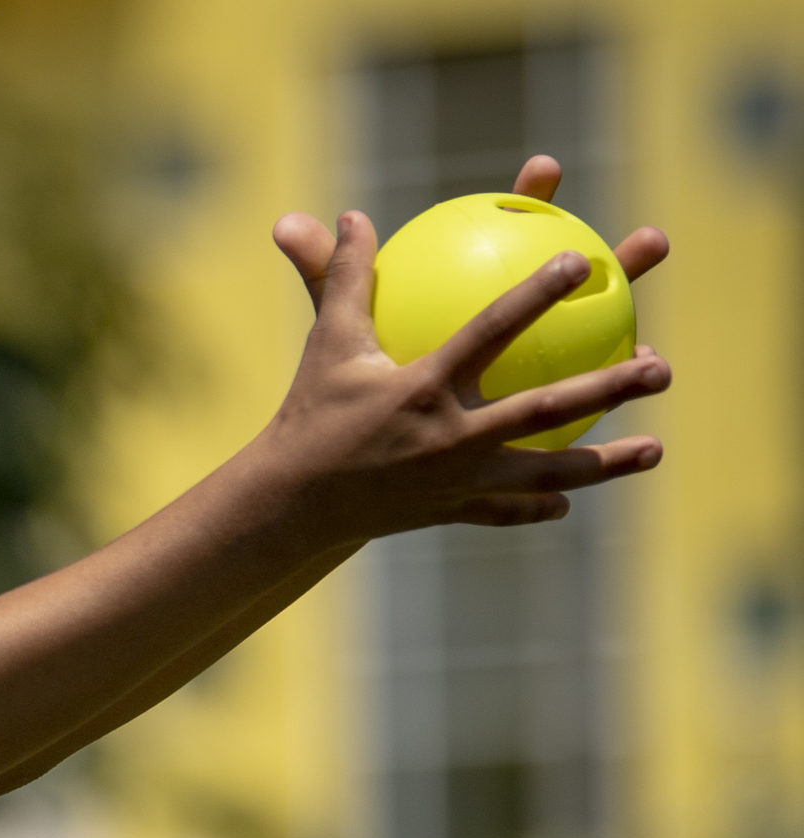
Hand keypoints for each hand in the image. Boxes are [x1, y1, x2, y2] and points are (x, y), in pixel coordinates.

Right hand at [253, 155, 668, 539]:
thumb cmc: (310, 415)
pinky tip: (571, 495)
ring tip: (656, 449)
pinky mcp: (449, 511)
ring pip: (546, 469)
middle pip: (544, 408)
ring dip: (607, 462)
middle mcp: (449, 437)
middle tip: (660, 367)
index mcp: (422, 388)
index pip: (489, 332)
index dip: (535, 295)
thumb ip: (343, 278)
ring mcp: (455, 481)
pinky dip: (540, 503)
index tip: (581, 262)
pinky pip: (506, 509)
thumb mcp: (327, 345)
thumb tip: (351, 215)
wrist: (288, 505)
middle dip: (608, 387)